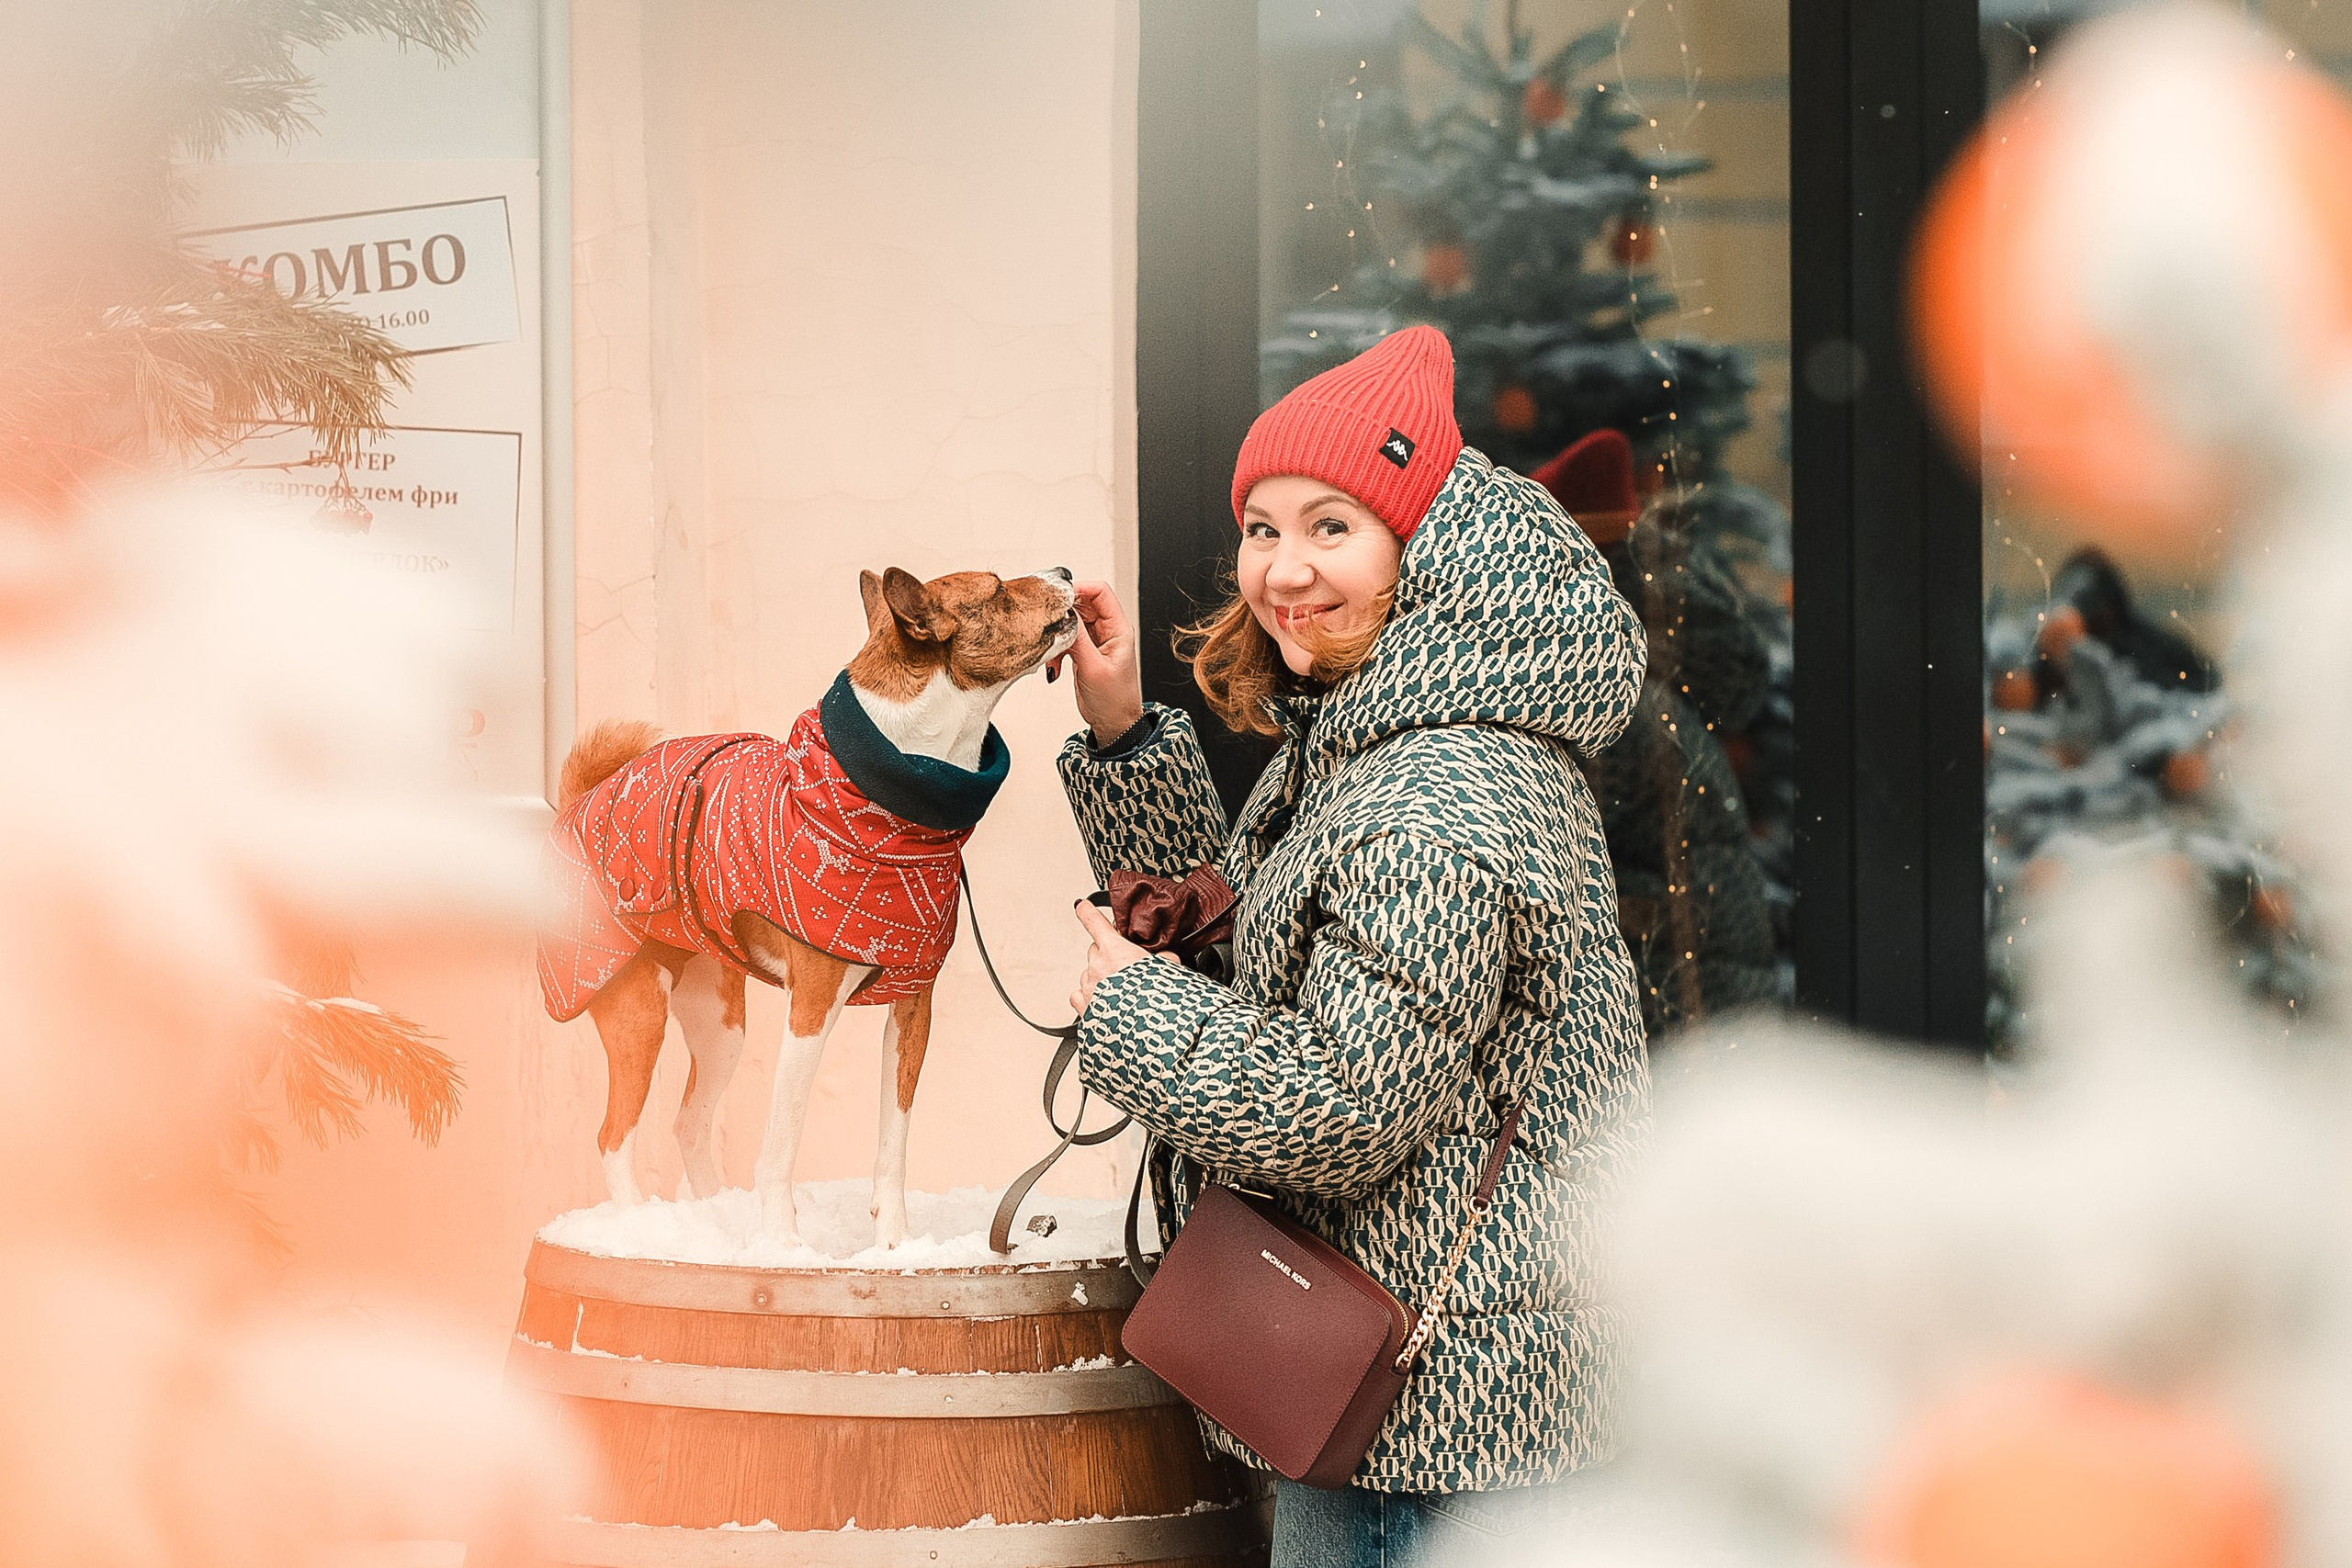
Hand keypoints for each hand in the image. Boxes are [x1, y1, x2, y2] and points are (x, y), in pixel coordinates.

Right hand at [1053, 581, 1144, 745]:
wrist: (1113, 724)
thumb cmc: (1114, 700)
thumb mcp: (1094, 668)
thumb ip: (1077, 639)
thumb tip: (1064, 613)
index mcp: (1118, 629)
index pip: (1100, 592)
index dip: (1079, 588)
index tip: (1057, 595)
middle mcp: (1107, 630)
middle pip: (1082, 603)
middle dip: (1062, 611)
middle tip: (1046, 621)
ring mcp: (1094, 640)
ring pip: (1070, 621)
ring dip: (1057, 633)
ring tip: (1051, 650)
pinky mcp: (1083, 651)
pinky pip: (1065, 638)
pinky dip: (1055, 648)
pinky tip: (1054, 664)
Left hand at [1068, 898, 1177, 1012]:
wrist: (1147, 1032)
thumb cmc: (1157, 1001)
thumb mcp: (1170, 968)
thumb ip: (1163, 956)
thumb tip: (1165, 954)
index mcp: (1115, 950)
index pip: (1093, 921)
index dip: (1087, 911)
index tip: (1082, 906)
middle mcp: (1097, 966)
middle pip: (1095, 950)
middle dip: (1108, 954)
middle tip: (1126, 967)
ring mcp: (1088, 986)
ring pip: (1089, 973)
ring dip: (1101, 978)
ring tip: (1122, 992)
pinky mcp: (1083, 1007)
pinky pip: (1080, 994)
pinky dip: (1090, 996)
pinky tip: (1104, 1002)